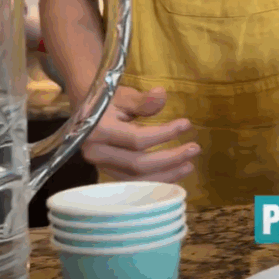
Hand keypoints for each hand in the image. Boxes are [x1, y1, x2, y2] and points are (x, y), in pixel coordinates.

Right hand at [80, 86, 200, 182]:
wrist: (84, 108)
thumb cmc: (107, 99)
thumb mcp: (124, 95)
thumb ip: (143, 100)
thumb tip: (161, 95)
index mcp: (98, 130)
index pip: (137, 139)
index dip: (164, 134)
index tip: (186, 124)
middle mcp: (96, 153)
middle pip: (138, 164)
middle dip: (170, 159)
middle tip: (194, 149)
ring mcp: (100, 166)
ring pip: (136, 180)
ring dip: (166, 175)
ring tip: (189, 165)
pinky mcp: (107, 173)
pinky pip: (133, 183)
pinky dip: (156, 181)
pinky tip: (174, 174)